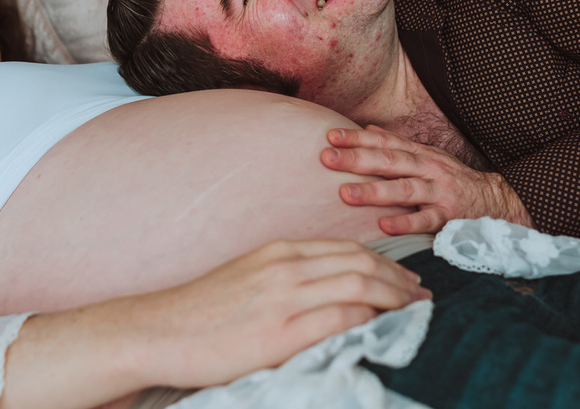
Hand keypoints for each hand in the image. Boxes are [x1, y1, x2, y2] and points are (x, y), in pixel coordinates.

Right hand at [135, 239, 430, 388]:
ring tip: (415, 313)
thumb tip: (320, 293)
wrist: (158, 331)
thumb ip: (283, 280)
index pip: (345, 249)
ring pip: (359, 284)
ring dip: (395, 298)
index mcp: (278, 252)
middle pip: (360, 262)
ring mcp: (285, 296)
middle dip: (398, 280)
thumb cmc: (199, 313)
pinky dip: (371, 319)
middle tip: (421, 296)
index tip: (402, 281)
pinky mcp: (282, 330)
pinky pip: (341, 316)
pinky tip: (386, 329)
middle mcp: (286, 266)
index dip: (382, 264)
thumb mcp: (246, 281)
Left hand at [321, 125, 533, 233]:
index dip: (356, 138)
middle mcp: (427, 169)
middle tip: (326, 158)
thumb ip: (397, 145)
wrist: (496, 201)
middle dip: (356, 159)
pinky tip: (384, 226)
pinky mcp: (449, 217)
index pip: (384, 142)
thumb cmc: (451, 180)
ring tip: (345, 194)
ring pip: (404, 189)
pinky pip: (426, 220)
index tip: (329, 136)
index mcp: (418, 154)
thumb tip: (366, 128)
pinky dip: (406, 223)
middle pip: (388, 161)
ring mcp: (439, 192)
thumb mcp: (426, 157)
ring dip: (374, 191)